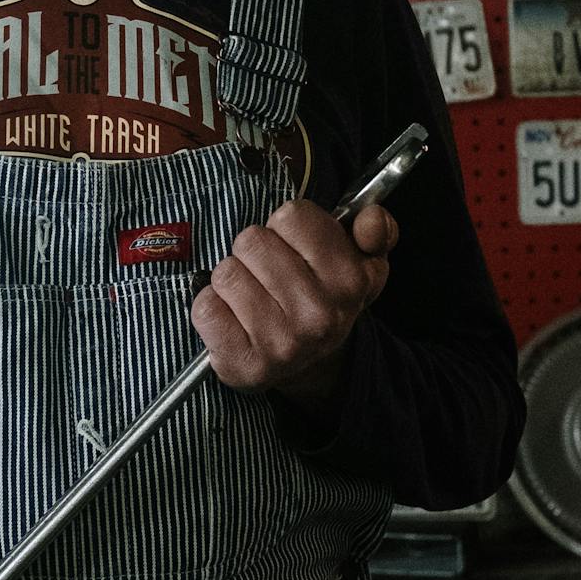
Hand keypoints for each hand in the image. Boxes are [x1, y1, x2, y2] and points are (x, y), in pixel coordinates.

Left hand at [191, 199, 396, 400]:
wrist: (310, 364)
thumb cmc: (325, 297)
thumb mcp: (362, 260)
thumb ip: (375, 229)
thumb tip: (372, 217)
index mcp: (350, 281)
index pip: (292, 215)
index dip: (287, 226)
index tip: (297, 246)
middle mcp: (320, 315)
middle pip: (252, 240)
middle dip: (255, 251)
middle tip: (271, 274)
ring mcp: (282, 344)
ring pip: (226, 272)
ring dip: (233, 278)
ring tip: (254, 296)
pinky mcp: (245, 363)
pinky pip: (205, 307)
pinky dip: (211, 306)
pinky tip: (233, 317)